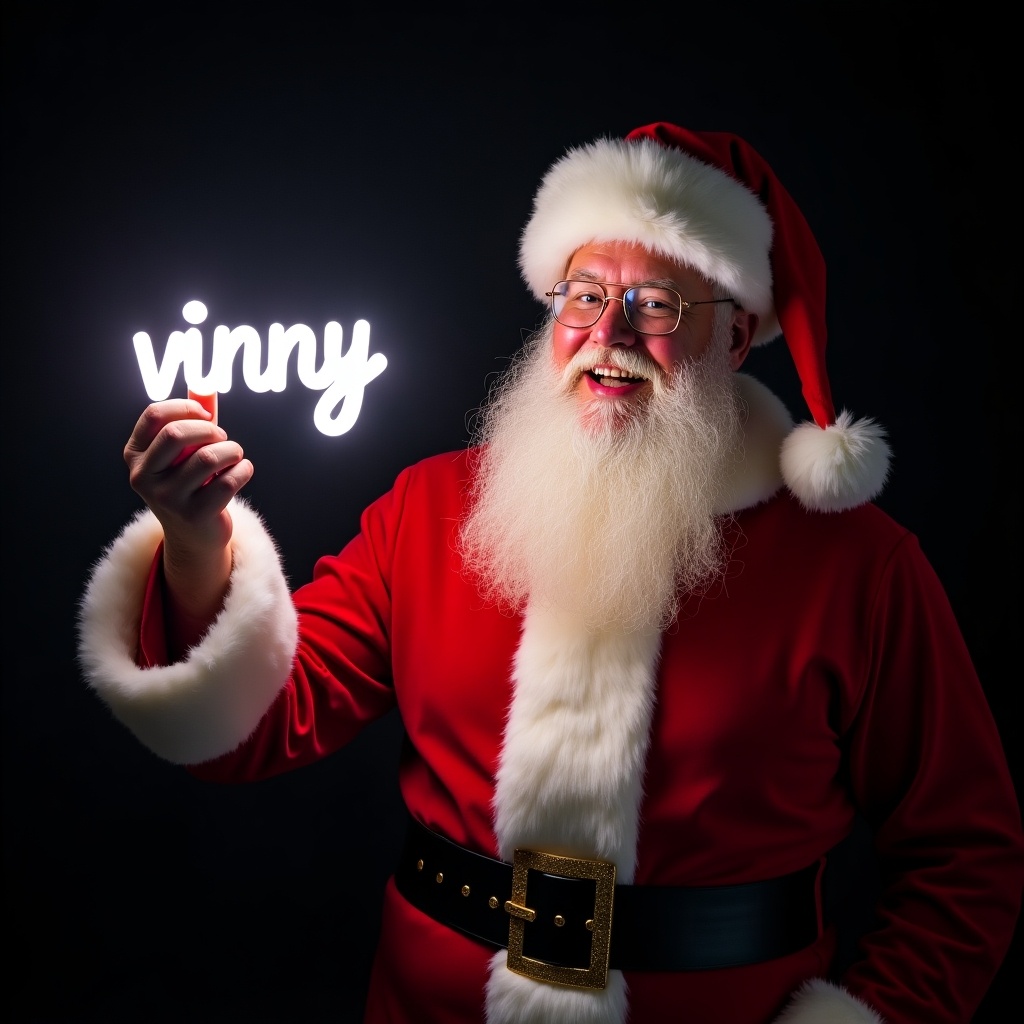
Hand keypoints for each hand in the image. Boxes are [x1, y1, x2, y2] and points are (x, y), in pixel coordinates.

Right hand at [124, 397, 253, 627]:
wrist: (194, 534)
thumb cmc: (190, 481)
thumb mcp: (183, 451)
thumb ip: (192, 419)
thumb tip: (205, 386)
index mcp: (134, 456)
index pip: (154, 415)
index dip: (186, 407)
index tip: (206, 414)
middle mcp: (143, 478)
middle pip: (177, 434)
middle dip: (210, 430)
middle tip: (222, 437)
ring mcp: (167, 499)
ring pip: (209, 458)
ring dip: (232, 449)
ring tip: (235, 454)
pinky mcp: (195, 514)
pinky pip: (228, 480)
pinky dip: (243, 469)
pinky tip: (242, 471)